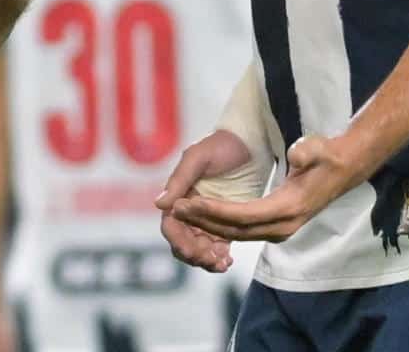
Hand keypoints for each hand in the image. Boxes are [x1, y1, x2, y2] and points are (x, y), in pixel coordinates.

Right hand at [154, 130, 252, 271]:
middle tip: (211, 260)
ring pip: (198, 249)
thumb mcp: (198, 157)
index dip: (178, 241)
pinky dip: (218, 258)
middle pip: (182, 243)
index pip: (171, 226)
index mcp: (179, 196)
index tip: (193, 250)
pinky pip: (215, 248)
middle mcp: (189, 211)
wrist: (250, 144)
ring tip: (222, 264)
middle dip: (193, 255)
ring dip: (206, 260)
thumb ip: (179, 180)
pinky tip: (228, 261)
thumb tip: (158, 204)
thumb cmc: (222, 146)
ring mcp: (206, 219)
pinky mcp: (223, 224)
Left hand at [169, 134, 363, 243]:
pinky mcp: (276, 225)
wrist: (344, 168)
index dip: (215, 210)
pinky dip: (221, 225)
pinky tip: (201, 217)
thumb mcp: (319, 149)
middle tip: (176, 208)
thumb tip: (297, 154)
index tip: (189, 202)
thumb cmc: (328, 155)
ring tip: (182, 211)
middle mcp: (284, 225)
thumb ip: (308, 151)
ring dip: (209, 224)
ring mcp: (281, 228)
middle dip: (204, 220)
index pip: (245, 215)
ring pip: (238, 232)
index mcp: (290, 207)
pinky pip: (244, 230)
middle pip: (236, 228)